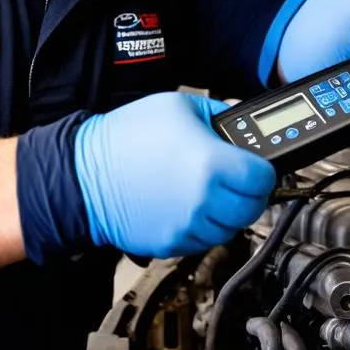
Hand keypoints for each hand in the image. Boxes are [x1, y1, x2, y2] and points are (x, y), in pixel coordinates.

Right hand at [74, 92, 275, 257]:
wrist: (85, 176)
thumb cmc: (127, 137)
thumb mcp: (179, 105)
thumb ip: (218, 113)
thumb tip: (240, 124)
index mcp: (212, 163)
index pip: (264, 179)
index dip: (263, 172)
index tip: (255, 167)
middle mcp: (204, 200)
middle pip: (252, 210)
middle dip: (249, 195)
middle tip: (237, 182)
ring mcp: (188, 226)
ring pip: (230, 229)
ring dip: (226, 213)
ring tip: (207, 192)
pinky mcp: (172, 244)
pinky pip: (202, 241)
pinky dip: (202, 227)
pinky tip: (186, 206)